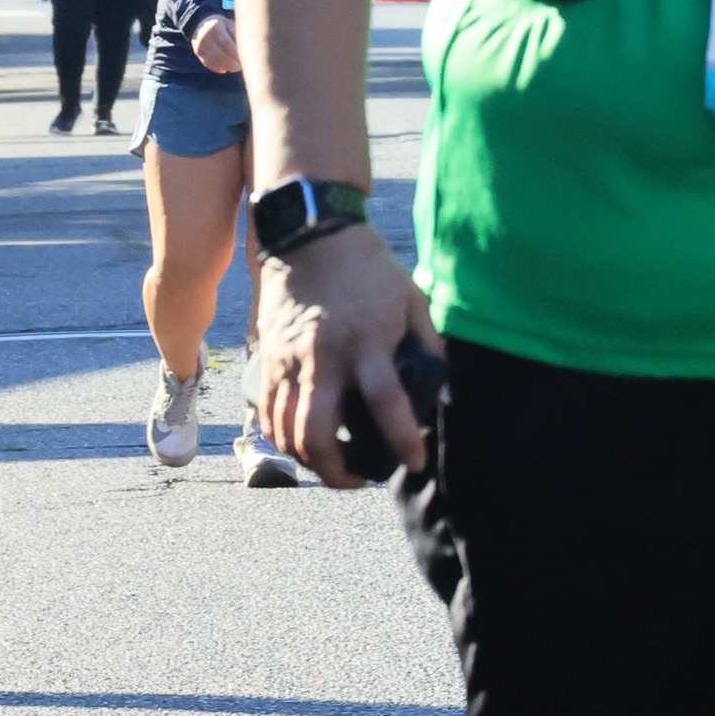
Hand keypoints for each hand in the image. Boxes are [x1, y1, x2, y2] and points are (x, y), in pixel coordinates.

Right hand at [191, 14, 241, 76]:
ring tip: (235, 68)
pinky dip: (217, 68)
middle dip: (231, 62)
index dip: (235, 52)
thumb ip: (236, 34)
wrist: (201, 24)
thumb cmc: (222, 25)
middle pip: (219, 53)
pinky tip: (225, 69)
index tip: (243, 58)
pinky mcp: (197, 52)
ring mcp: (200, 45)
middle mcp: (205, 36)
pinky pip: (207, 63)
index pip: (226, 42)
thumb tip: (246, 47)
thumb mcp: (229, 24)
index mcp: (215, 27)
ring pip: (213, 60)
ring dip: (225, 66)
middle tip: (241, 66)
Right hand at [255, 216, 437, 486]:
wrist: (310, 236)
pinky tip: (301, 446)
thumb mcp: (413, 300)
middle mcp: (324, 357)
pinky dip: (282, 439)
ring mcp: (290, 361)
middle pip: (318, 433)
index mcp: (366, 342)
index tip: (414, 461)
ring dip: (309, 462)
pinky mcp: (269, 360)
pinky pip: (268, 414)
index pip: (385, 401)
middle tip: (358, 479)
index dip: (401, 439)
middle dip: (337, 472)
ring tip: (333, 466)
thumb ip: (431, 349)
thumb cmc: (368, 270)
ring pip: (287, 432)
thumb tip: (446, 400)